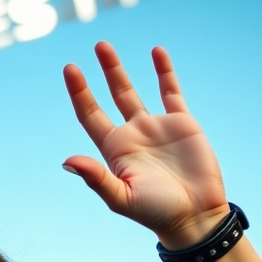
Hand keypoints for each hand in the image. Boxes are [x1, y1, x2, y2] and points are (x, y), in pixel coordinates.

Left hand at [62, 42, 228, 248]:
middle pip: (110, 98)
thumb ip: (96, 178)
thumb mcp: (122, 197)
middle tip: (96, 45)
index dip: (79, 93)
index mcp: (114, 151)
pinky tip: (156, 52)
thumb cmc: (156, 213)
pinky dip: (164, 72)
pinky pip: (170, 92)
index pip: (90, 116)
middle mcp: (132, 136)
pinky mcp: (182, 124)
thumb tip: (67, 161)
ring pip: (133, 92)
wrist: (195, 216)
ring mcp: (156, 128)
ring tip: (104, 47)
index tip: (70, 69)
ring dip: (119, 71)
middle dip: (101, 74)